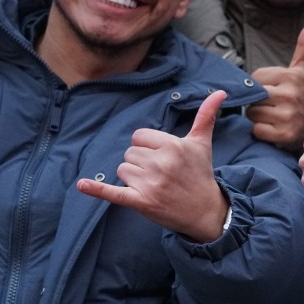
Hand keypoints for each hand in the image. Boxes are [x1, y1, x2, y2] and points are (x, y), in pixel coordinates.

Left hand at [77, 90, 229, 242]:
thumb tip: (220, 92)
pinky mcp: (141, 202)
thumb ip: (206, 116)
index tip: (164, 159)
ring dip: (133, 178)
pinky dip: (97, 189)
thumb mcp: (202, 144)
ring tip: (155, 186)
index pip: (140, 137)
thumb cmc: (201, 174)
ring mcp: (150, 184)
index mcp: (173, 146)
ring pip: (122, 170)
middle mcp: (161, 163)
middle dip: (141, 163)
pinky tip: (82, 184)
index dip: (148, 147)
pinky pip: (113, 192)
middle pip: (130, 153)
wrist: (205, 212)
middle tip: (162, 175)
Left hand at [248, 20, 303, 152]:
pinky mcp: (284, 135)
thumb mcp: (303, 70)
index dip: (259, 87)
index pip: (255, 78)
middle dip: (258, 103)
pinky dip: (262, 133)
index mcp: (292, 76)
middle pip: (253, 97)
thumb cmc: (303, 97)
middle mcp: (291, 94)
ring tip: (274, 119)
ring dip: (259, 119)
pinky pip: (257, 130)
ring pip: (253, 114)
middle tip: (273, 107)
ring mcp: (288, 116)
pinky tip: (275, 131)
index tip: (273, 92)